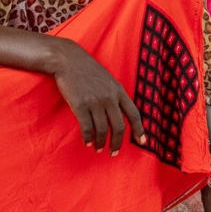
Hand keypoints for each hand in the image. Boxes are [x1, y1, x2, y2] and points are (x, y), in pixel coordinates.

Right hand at [49, 38, 145, 154]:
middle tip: (114, 152)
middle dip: (117, 143)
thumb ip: (114, 94)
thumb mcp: (107, 79)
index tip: (142, 142)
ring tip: (98, 148)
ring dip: (101, 142)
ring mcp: (95, 102)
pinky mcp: (80, 105)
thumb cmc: (87, 68)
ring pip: (102, 130)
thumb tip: (119, 113)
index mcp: (118, 90)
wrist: (67, 59)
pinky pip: (87, 127)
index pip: (133, 114)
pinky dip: (88, 137)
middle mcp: (109, 97)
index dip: (139, 129)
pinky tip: (87, 142)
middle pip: (118, 127)